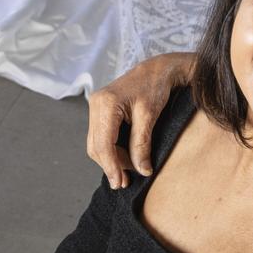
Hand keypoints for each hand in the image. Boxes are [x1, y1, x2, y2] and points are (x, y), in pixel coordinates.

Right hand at [85, 52, 194, 187]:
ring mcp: (96, 107)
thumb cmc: (154, 87)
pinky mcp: (100, 110)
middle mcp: (95, 104)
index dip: (111, 166)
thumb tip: (142, 170)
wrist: (156, 69)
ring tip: (130, 170)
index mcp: (106, 104)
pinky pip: (100, 136)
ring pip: (96, 143)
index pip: (103, 144)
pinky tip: (125, 157)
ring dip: (112, 159)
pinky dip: (112, 149)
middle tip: (126, 181)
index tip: (120, 183)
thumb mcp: (149, 116)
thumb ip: (142, 144)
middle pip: (96, 146)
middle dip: (111, 165)